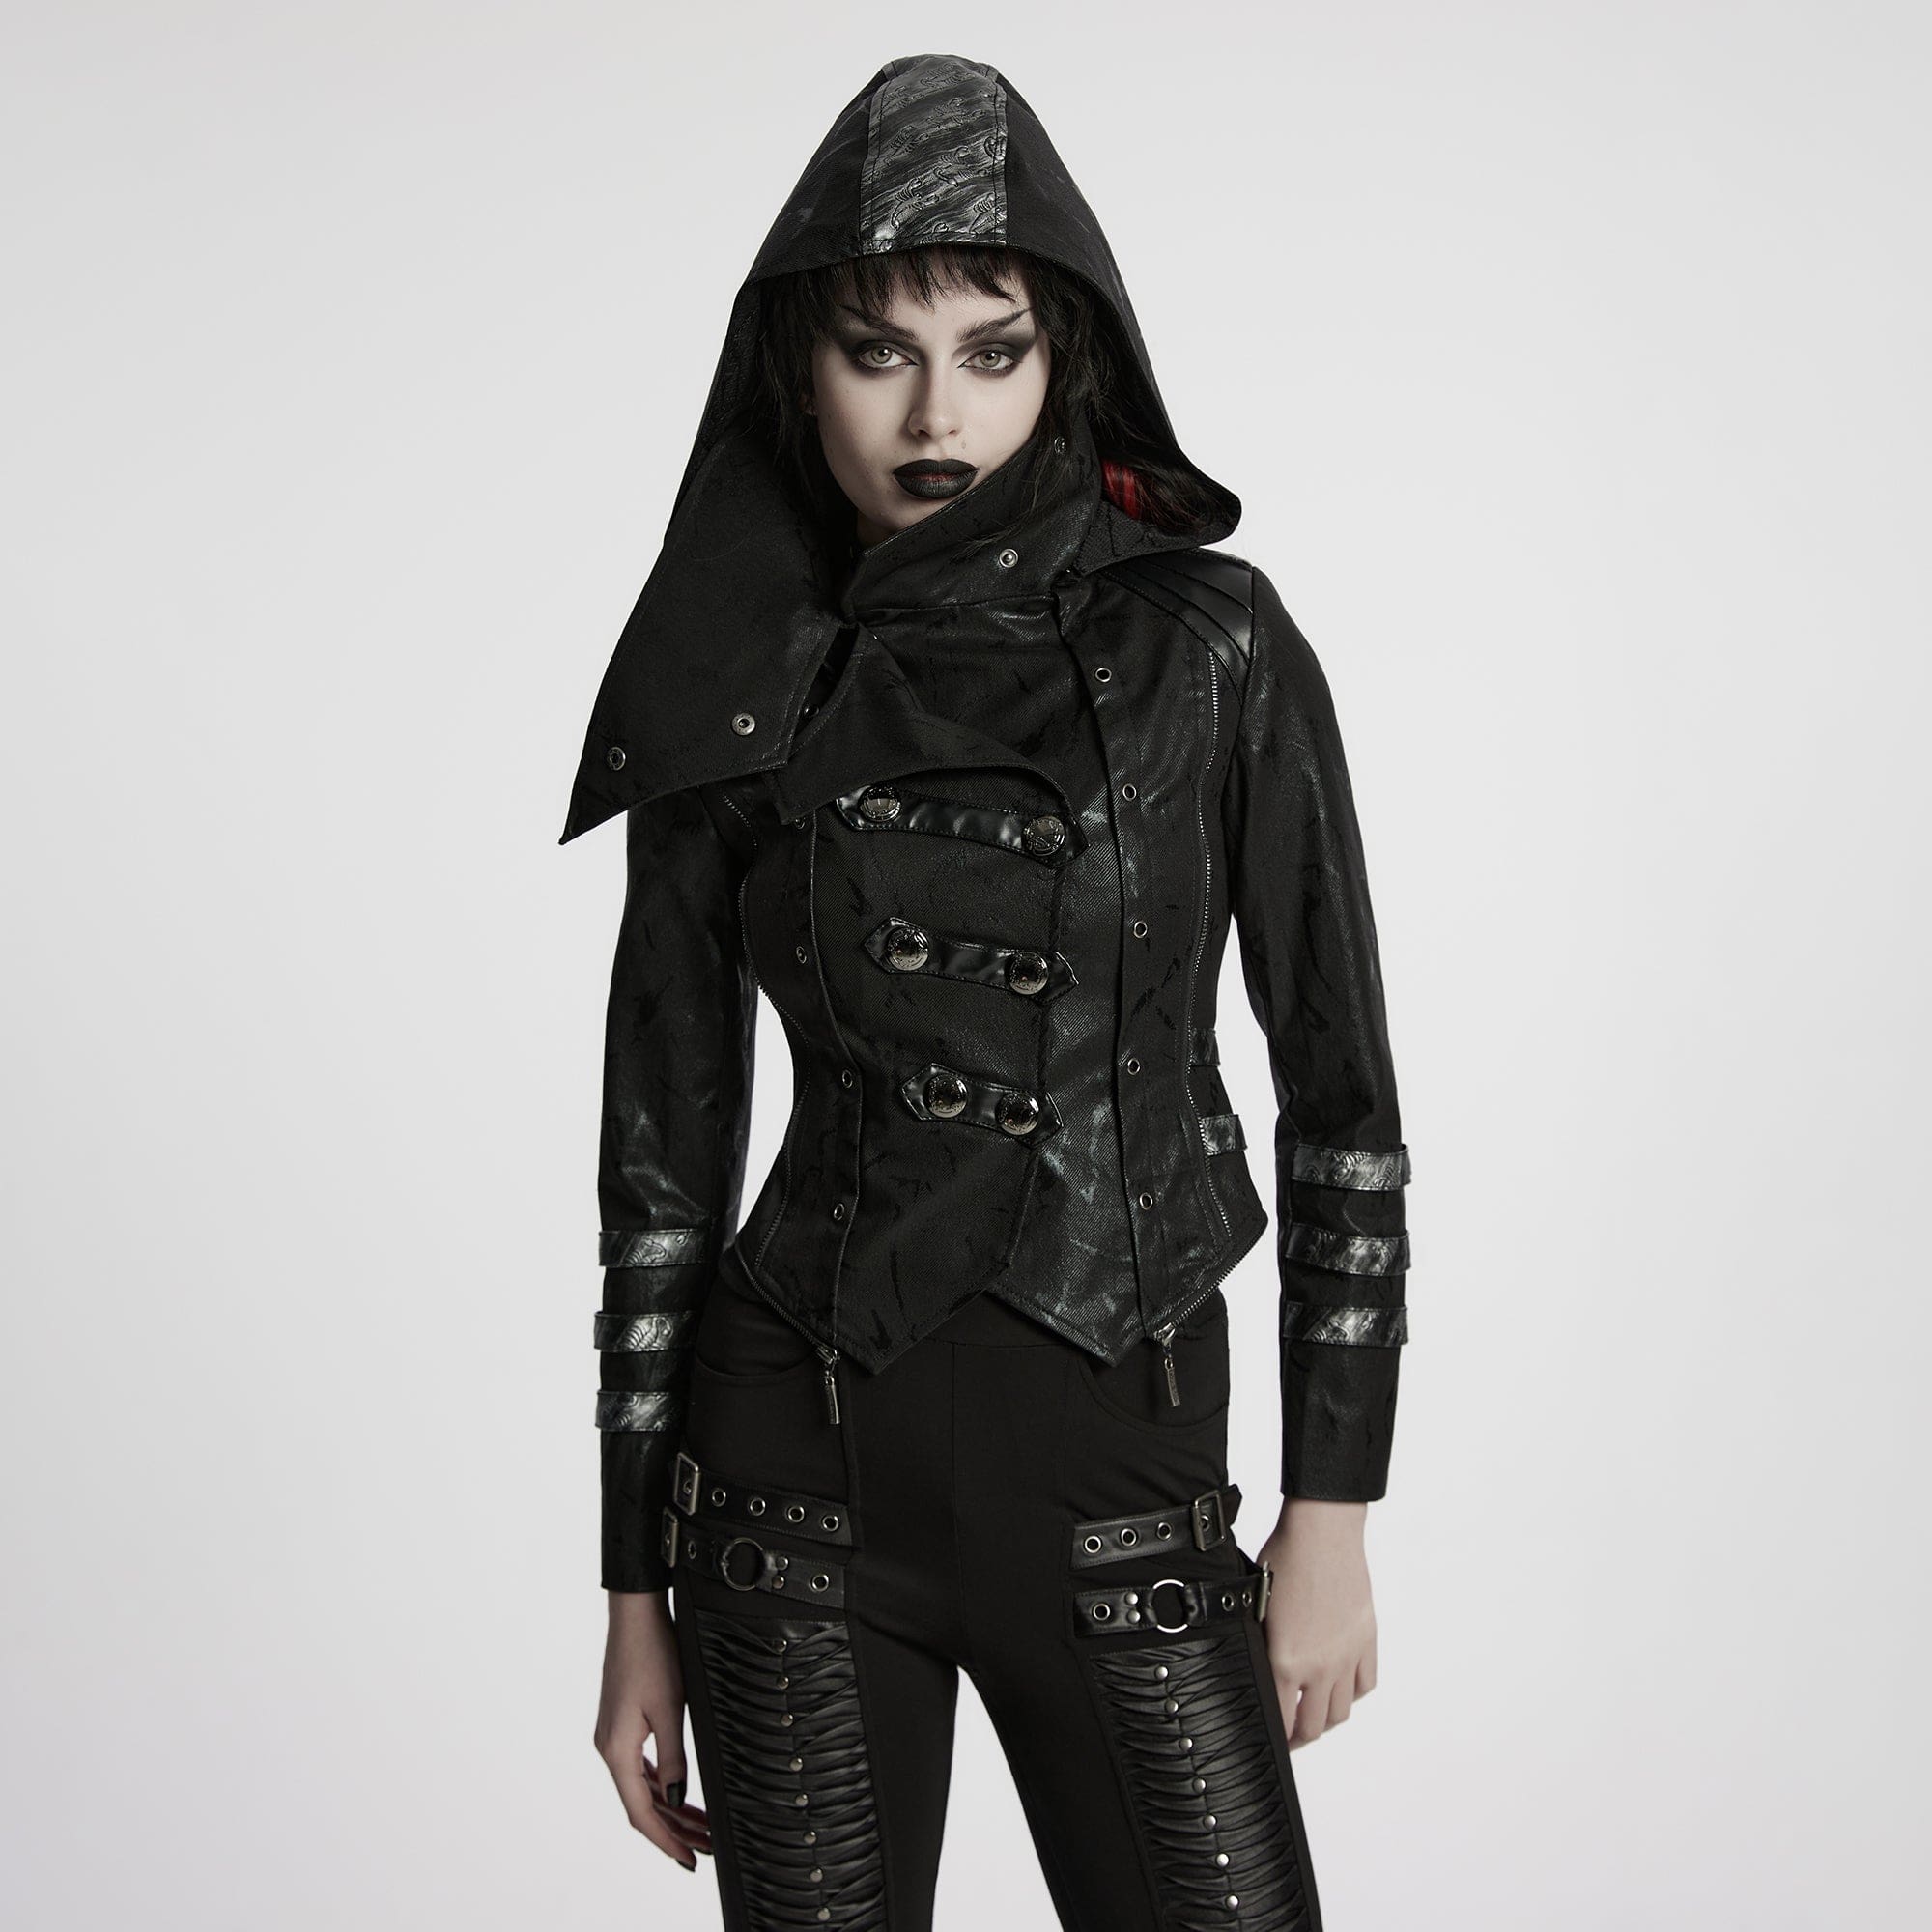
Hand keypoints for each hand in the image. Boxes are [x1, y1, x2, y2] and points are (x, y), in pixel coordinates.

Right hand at [593, 1588, 712, 1869]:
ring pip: (640, 1786)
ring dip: (668, 1807)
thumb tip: (675, 1800)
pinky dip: (657, 1785)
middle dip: (673, 1828)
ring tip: (698, 1824)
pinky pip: (638, 1767)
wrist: (634, 1614)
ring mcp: (613, 1735)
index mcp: (617, 1751)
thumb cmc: (652, 1655)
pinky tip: (673, 1792)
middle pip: (641, 1804)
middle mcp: (609, 1748)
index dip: (666, 1840)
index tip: (688, 1859)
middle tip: (704, 1846)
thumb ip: (673, 1760)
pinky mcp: (620, 1722)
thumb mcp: (670, 1710)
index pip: (641, 1813)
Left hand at [1256, 1498, 1376, 1749]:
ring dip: (1326, 1721)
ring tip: (1314, 1717)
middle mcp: (1320, 1666)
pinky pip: (1364, 1684)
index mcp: (1286, 1660)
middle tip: (1290, 1738)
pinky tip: (1340, 1689)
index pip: (1281, 1719)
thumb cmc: (1285, 1557)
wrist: (1323, 1532)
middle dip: (1299, 1739)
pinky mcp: (1366, 1641)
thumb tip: (1255, 1667)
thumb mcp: (1256, 1603)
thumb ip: (1260, 1643)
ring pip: (1342, 1712)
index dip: (1276, 1737)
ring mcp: (1347, 1656)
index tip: (1270, 1740)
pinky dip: (1353, 1695)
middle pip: (1314, 1726)